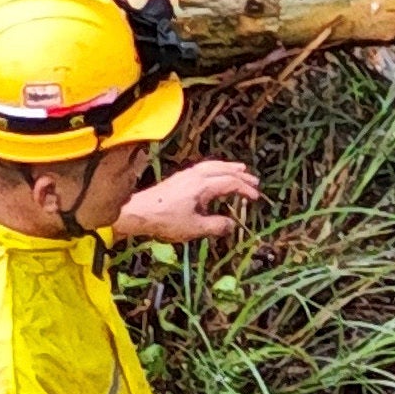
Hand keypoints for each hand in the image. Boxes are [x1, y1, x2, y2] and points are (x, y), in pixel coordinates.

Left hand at [115, 159, 258, 243]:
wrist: (138, 212)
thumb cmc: (165, 221)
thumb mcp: (194, 228)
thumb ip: (216, 226)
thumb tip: (231, 224)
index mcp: (203, 186)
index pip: (230, 183)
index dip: (245, 189)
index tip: (255, 197)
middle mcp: (195, 176)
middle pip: (223, 170)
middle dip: (240, 175)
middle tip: (254, 181)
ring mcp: (186, 175)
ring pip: (212, 165)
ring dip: (228, 167)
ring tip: (240, 169)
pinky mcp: (178, 178)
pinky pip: (203, 167)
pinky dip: (215, 167)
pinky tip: (214, 173)